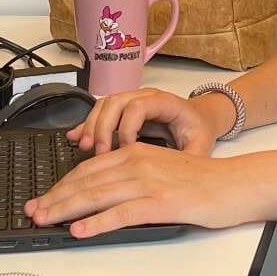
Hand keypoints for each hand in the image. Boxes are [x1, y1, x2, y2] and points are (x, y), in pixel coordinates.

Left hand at [26, 144, 269, 237]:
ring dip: (67, 208)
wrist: (234, 185)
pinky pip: (122, 213)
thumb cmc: (200, 182)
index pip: (88, 169)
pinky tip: (80, 230)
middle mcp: (137, 162)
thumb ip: (131, 177)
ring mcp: (148, 182)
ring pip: (97, 194)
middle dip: (55, 197)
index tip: (42, 198)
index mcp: (135, 153)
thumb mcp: (159, 169)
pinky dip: (98, 222)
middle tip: (32, 211)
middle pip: (86, 181)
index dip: (61, 185)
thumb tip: (99, 196)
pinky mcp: (160, 203)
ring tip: (45, 219)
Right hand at [68, 87, 227, 156]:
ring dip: (91, 125)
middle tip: (96, 151)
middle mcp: (146, 96)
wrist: (200, 117)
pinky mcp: (123, 111)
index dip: (128, 128)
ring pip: (104, 105)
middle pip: (115, 102)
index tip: (126, 151)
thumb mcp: (200, 146)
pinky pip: (101, 111)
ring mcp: (132, 100)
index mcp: (166, 103)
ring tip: (83, 147)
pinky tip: (76, 137)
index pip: (139, 107)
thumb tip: (175, 178)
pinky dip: (87, 124)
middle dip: (102, 127)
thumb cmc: (199, 131)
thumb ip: (188, 159)